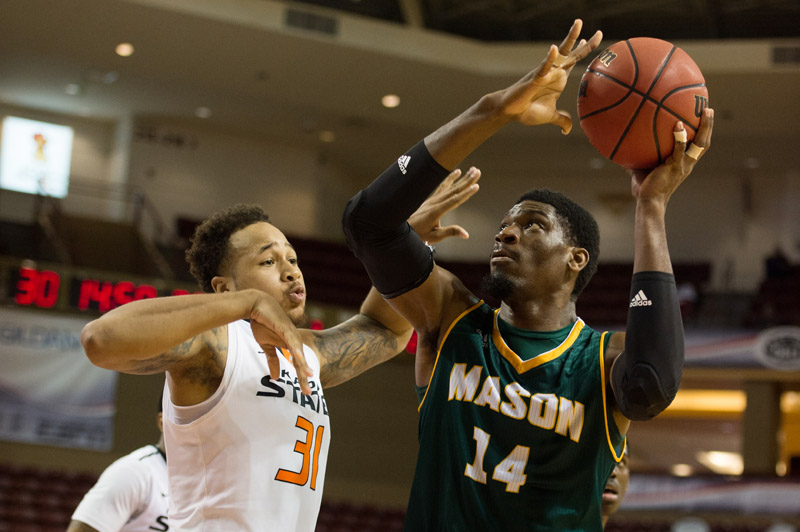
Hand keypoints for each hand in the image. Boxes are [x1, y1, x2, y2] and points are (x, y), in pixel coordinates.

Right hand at [249, 293, 312, 394]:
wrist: (256, 305)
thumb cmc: (263, 323)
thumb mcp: (266, 346)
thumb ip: (273, 360)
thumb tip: (275, 377)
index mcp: (291, 345)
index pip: (298, 365)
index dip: (302, 378)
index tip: (306, 392)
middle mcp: (294, 340)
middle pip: (301, 362)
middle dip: (304, 377)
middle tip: (309, 393)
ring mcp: (290, 334)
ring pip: (299, 353)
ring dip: (303, 365)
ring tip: (308, 377)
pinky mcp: (285, 327)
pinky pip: (291, 341)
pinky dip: (295, 350)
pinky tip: (298, 357)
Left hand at [408, 167, 480, 243]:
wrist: (401, 228)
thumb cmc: (418, 234)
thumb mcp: (434, 236)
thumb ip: (450, 232)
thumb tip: (466, 234)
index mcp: (436, 211)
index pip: (454, 201)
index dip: (466, 193)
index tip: (476, 186)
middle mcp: (434, 202)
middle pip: (454, 189)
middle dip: (467, 180)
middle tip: (478, 172)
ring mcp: (432, 199)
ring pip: (450, 186)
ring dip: (462, 177)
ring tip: (472, 170)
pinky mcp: (431, 198)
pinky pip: (442, 185)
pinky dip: (450, 178)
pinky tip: (456, 172)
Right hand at [494, 19, 602, 133]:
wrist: (510, 112)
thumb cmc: (527, 111)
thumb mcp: (550, 116)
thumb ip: (561, 120)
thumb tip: (567, 130)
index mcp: (558, 80)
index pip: (573, 62)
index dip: (582, 51)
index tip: (589, 39)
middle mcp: (554, 73)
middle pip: (572, 54)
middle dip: (586, 44)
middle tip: (599, 32)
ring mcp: (545, 73)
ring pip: (560, 53)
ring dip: (570, 38)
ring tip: (579, 23)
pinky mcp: (534, 78)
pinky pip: (543, 67)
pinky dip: (549, 58)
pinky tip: (554, 48)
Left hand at [630, 108, 713, 206]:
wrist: (649, 202)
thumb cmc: (646, 188)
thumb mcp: (643, 169)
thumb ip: (639, 158)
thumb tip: (625, 148)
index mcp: (684, 164)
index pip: (698, 147)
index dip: (703, 134)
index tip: (704, 119)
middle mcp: (687, 164)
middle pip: (704, 143)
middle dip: (708, 126)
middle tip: (709, 109)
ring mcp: (683, 165)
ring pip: (700, 144)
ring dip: (705, 127)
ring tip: (705, 111)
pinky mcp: (674, 166)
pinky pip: (680, 149)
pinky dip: (680, 136)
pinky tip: (678, 124)